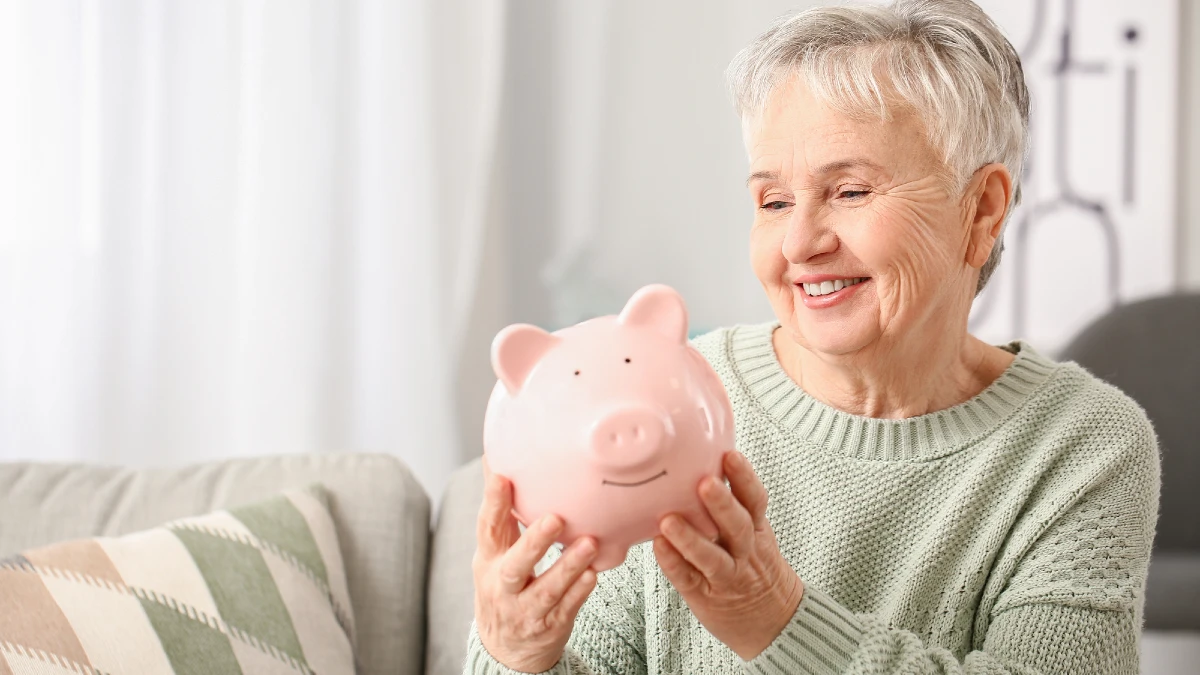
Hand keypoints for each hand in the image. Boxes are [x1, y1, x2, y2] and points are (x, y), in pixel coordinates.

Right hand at [473, 459, 599, 672]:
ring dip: (568, 566)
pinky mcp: (549, 626)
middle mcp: (503, 586)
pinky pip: (566, 609)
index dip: (493, 504)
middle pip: (515, 565)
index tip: (503, 476)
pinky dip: (579, 591)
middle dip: (534, 543)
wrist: (506, 650)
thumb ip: (500, 513)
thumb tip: (494, 459)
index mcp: (488, 560)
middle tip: (555, 518)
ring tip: (589, 543)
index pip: (487, 529)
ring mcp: (525, 609)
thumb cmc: (504, 585)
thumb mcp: (494, 552)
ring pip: (547, 589)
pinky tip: (593, 574)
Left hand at [653, 451, 803, 660]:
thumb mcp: (754, 534)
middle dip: (722, 503)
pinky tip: (659, 547)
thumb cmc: (754, 568)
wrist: (774, 621)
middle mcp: (745, 551)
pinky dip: (674, 563)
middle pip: (737, 525)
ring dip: (691, 538)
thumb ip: (734, 506)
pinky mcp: (706, 595)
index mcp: (756, 530)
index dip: (744, 478)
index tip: (730, 456)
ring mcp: (727, 575)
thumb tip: (703, 464)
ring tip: (669, 519)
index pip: (755, 501)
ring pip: (712, 557)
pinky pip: (689, 579)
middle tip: (704, 483)